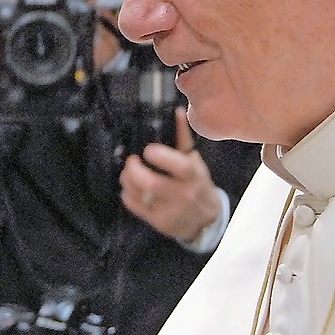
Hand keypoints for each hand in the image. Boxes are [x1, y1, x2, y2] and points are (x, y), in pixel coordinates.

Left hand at [118, 107, 221, 242]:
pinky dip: (127, 194)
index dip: (160, 156)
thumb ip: (183, 138)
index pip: (179, 166)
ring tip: (128, 172)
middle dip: (134, 170)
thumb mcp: (195, 161)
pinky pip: (136, 207)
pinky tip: (131, 187)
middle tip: (131, 161)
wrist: (207, 220)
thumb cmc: (198, 184)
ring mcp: (171, 212)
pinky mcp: (159, 223)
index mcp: (194, 176)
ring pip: (140, 195)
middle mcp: (184, 195)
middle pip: (152, 184)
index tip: (148, 149)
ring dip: (127, 180)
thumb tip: (177, 111)